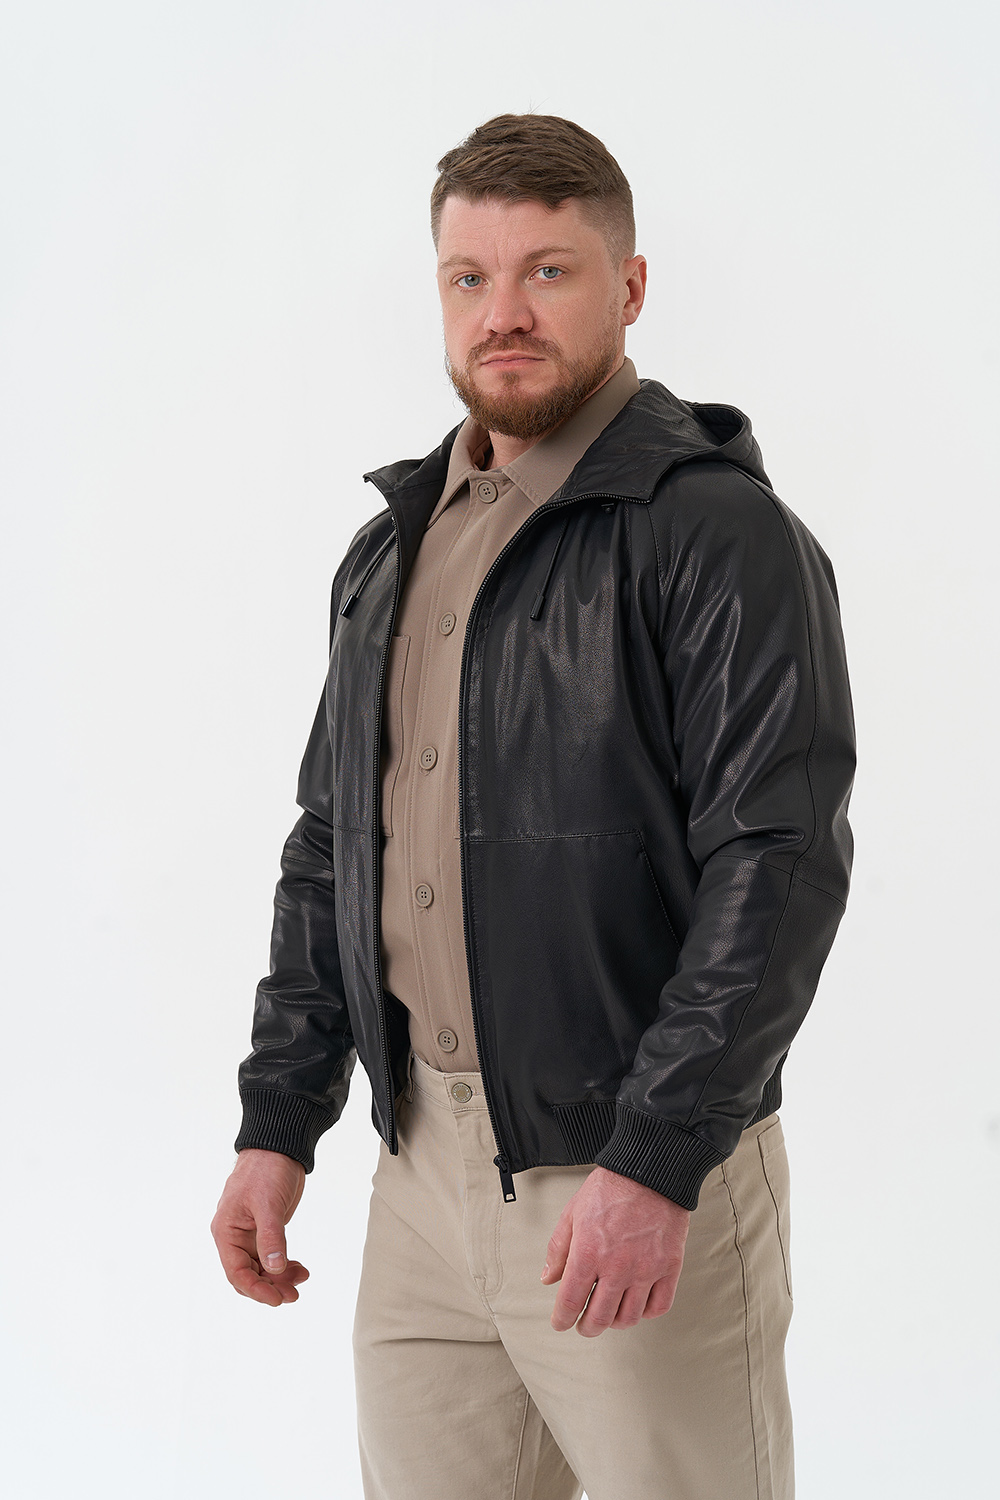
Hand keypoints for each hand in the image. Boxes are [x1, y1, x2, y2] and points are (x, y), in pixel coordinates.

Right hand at [211, 1148, 309, 1306]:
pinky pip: (270, 1257)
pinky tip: (298, 1269)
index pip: (236, 1272)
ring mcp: (250, 1234)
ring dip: (279, 1278)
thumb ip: (271, 1237)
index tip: (277, 1299)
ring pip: (260, 1269)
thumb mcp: (268, 1203)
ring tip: (301, 1278)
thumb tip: (275, 1269)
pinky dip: (283, 1266)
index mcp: (226, 1231)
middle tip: (293, 1295)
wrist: (279, 1147)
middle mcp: (234, 1236)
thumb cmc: (266, 1169)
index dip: (256, 1290)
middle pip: (247, 1275)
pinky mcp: (264, 1230)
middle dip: (269, 1287)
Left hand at [541, 1165, 689, 1336]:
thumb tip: (549, 1278)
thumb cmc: (611, 1188)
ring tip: (610, 1315)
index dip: (562, 1319)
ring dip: (615, 1323)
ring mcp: (645, 1270)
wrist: (650, 1171)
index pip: (570, 1302)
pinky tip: (637, 1305)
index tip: (561, 1322)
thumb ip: (558, 1249)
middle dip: (587, 1327)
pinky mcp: (668, 1267)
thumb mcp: (572, 1213)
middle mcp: (617, 1267)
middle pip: (599, 1318)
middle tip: (584, 1325)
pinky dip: (646, 1313)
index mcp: (588, 1254)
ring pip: (629, 1318)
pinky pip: (658, 1306)